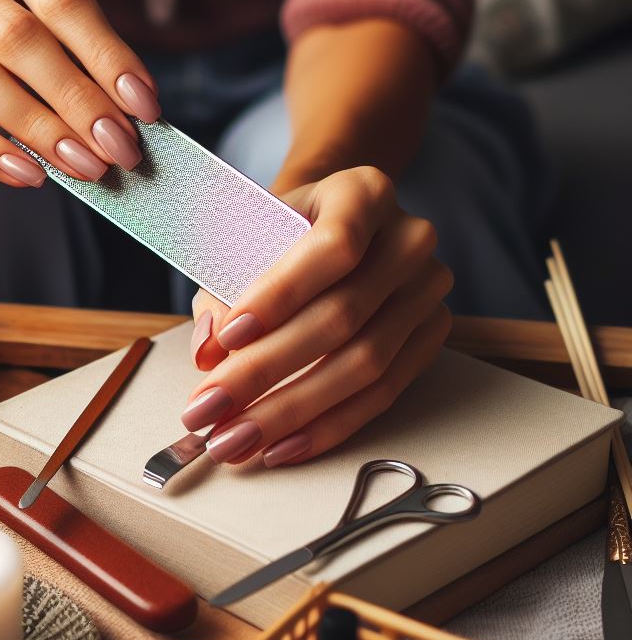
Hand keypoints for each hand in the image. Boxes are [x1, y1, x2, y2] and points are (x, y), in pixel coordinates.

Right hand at [0, 0, 159, 186]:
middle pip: (20, 40)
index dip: (109, 57)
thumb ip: (80, 52)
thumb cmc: (1, 23)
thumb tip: (131, 116)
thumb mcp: (41, 14)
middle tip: (119, 149)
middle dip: (78, 101)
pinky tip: (28, 174)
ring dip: (39, 130)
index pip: (63, 0)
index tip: (145, 108)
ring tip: (83, 166)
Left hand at [183, 167, 451, 465]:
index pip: (333, 246)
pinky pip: (383, 395)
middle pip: (344, 315)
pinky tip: (281, 446)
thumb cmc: (281, 232)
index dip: (281, 295)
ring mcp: (427, 291)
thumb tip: (208, 351)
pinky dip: (327, 426)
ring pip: (365, 364)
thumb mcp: (246, 239)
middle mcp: (408, 239)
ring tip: (236, 440)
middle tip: (211, 409)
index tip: (229, 337)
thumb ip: (222, 289)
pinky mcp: (431, 338)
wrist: (329, 226)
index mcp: (363, 193)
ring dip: (292, 412)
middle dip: (267, 371)